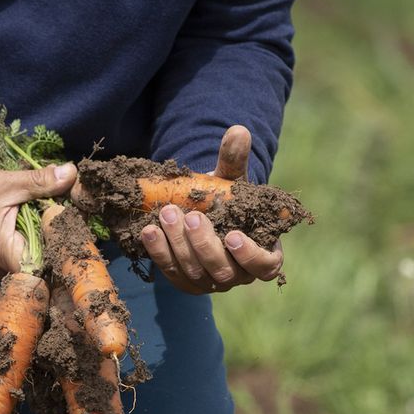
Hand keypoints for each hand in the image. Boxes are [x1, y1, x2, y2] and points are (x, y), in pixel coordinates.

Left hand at [139, 126, 285, 294]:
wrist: (203, 211)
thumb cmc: (228, 199)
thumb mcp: (233, 180)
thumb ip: (235, 160)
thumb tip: (238, 131)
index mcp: (263, 255)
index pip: (263, 265)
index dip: (248, 254)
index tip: (232, 235)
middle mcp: (238, 275)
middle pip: (222, 271)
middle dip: (203, 244)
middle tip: (189, 216)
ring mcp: (211, 282)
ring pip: (195, 273)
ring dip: (178, 245)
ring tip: (166, 213)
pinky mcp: (186, 281)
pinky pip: (172, 273)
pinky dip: (160, 252)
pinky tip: (149, 231)